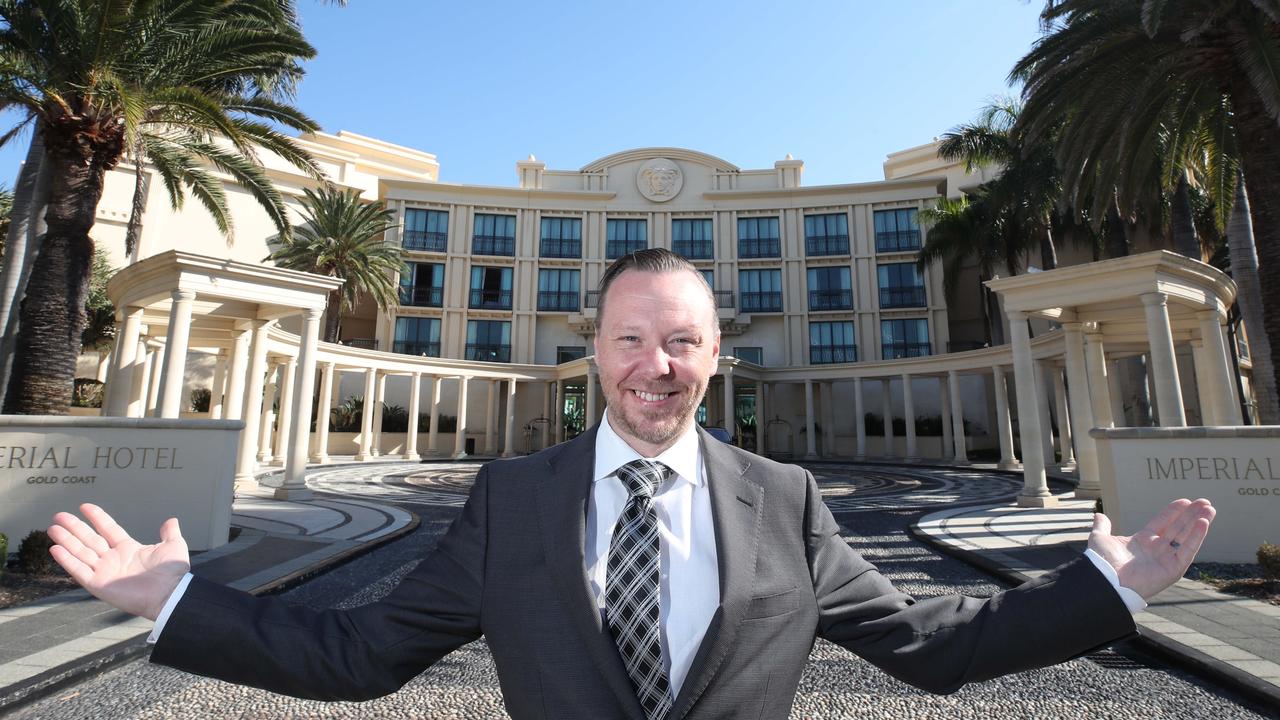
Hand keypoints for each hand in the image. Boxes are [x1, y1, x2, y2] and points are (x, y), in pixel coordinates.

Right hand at [48, 503, 190, 619]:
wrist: (170, 593)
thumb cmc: (173, 573)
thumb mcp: (173, 546)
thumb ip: (170, 533)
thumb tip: (172, 520)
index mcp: (129, 549)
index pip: (108, 529)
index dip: (97, 518)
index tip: (85, 506)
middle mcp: (114, 559)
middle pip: (89, 539)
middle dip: (74, 527)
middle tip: (59, 515)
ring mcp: (105, 572)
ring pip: (80, 553)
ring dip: (66, 541)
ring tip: (52, 528)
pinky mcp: (98, 585)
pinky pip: (79, 571)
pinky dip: (67, 560)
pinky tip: (55, 549)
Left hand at [1088, 498, 1214, 598]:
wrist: (1106, 580)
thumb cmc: (1102, 562)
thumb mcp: (1100, 538)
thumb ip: (1102, 526)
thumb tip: (1099, 515)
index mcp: (1143, 541)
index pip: (1162, 522)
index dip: (1173, 511)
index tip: (1185, 501)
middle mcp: (1157, 550)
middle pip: (1178, 528)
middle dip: (1192, 515)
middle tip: (1206, 503)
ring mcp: (1166, 559)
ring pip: (1186, 538)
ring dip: (1199, 523)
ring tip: (1210, 509)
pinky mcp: (1173, 569)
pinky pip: (1188, 551)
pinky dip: (1196, 537)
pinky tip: (1203, 524)